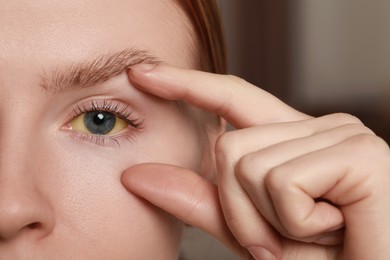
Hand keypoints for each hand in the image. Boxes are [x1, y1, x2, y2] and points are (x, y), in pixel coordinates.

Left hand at [122, 64, 389, 258]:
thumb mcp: (250, 230)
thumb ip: (201, 200)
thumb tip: (137, 175)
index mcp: (294, 139)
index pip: (231, 98)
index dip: (186, 85)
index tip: (142, 74)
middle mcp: (319, 126)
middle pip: (228, 147)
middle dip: (240, 210)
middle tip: (283, 238)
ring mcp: (341, 133)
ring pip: (247, 164)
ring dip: (268, 223)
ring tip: (316, 235)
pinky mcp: (358, 152)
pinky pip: (282, 182)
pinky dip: (296, 225)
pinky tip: (335, 229)